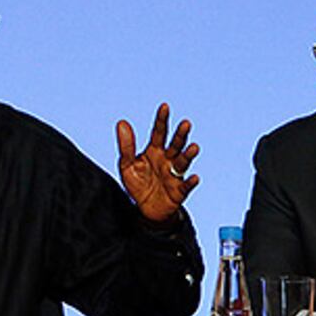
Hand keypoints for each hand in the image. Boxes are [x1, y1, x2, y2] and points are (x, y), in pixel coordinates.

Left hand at [116, 103, 199, 223]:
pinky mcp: (178, 191)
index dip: (161, 120)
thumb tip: (121, 122)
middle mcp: (167, 160)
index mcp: (154, 151)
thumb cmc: (138, 184)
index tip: (164, 106)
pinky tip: (194, 177)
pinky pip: (186, 186)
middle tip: (185, 123)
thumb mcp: (127, 164)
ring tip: (193, 147)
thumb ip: (126, 145)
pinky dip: (191, 182)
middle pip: (175, 144)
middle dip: (180, 135)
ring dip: (188, 155)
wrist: (146, 209)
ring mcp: (174, 174)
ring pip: (183, 162)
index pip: (158, 132)